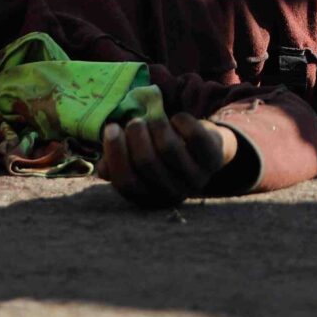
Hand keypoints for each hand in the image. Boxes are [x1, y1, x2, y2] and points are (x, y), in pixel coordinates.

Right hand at [100, 114, 238, 209]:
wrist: (202, 150)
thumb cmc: (160, 154)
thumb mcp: (138, 163)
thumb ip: (117, 165)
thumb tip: (103, 168)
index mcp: (150, 199)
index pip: (127, 183)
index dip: (116, 154)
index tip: (111, 128)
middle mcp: (173, 194)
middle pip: (147, 164)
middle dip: (136, 137)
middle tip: (133, 121)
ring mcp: (196, 178)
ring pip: (170, 149)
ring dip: (157, 126)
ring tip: (151, 117)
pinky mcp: (213, 158)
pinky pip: (194, 136)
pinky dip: (181, 121)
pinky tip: (176, 119)